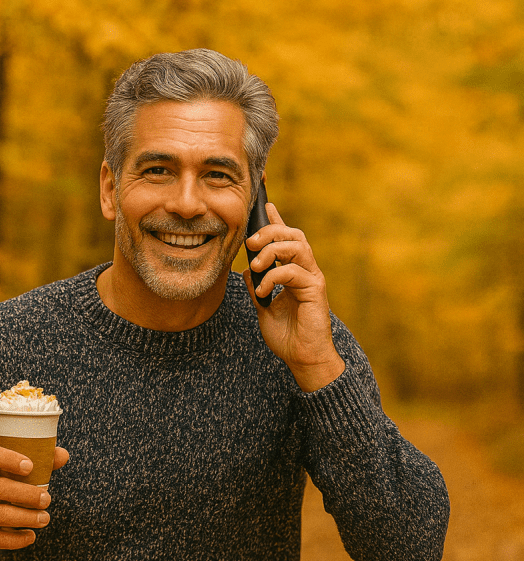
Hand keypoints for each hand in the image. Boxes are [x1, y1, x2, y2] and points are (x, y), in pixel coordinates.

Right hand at [0, 444, 69, 560]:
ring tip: (44, 519)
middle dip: (26, 494)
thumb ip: (33, 466)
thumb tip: (63, 455)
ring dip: (25, 518)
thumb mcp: (3, 477)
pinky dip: (15, 539)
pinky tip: (30, 537)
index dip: (9, 459)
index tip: (30, 466)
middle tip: (47, 499)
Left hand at [243, 203, 344, 391]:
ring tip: (255, 264)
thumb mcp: (263, 308)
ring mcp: (312, 278)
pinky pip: (293, 272)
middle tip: (250, 243)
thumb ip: (256, 286)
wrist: (302, 358)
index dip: (275, 217)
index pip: (285, 237)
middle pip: (293, 233)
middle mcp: (306, 270)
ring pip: (297, 245)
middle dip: (270, 231)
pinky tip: (262, 291)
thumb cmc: (287, 336)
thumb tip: (245, 270)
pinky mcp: (315, 290)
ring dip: (272, 250)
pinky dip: (273, 277)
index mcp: (294, 271)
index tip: (264, 202)